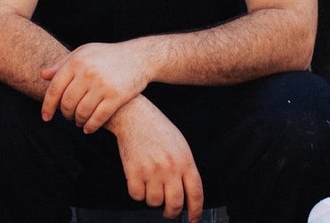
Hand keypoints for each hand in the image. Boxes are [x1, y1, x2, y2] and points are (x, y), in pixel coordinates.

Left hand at [40, 42, 149, 132]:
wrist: (139, 57)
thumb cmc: (108, 55)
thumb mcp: (84, 52)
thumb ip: (63, 64)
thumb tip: (43, 75)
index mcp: (77, 61)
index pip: (54, 89)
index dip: (47, 106)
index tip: (46, 117)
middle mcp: (88, 73)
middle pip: (67, 103)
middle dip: (65, 114)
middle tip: (68, 117)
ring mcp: (102, 85)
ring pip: (81, 112)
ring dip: (78, 121)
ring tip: (79, 121)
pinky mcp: (116, 96)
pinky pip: (98, 118)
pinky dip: (90, 126)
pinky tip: (88, 128)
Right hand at [109, 102, 203, 222]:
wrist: (135, 117)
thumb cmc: (158, 130)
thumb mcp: (180, 146)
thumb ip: (185, 168)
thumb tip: (188, 194)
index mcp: (185, 161)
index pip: (196, 193)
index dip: (196, 211)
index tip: (193, 219)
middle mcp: (170, 168)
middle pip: (175, 204)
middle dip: (172, 213)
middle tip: (169, 212)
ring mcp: (151, 171)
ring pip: (154, 202)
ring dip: (153, 199)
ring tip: (151, 186)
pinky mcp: (133, 172)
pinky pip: (137, 196)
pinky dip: (138, 193)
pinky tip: (139, 182)